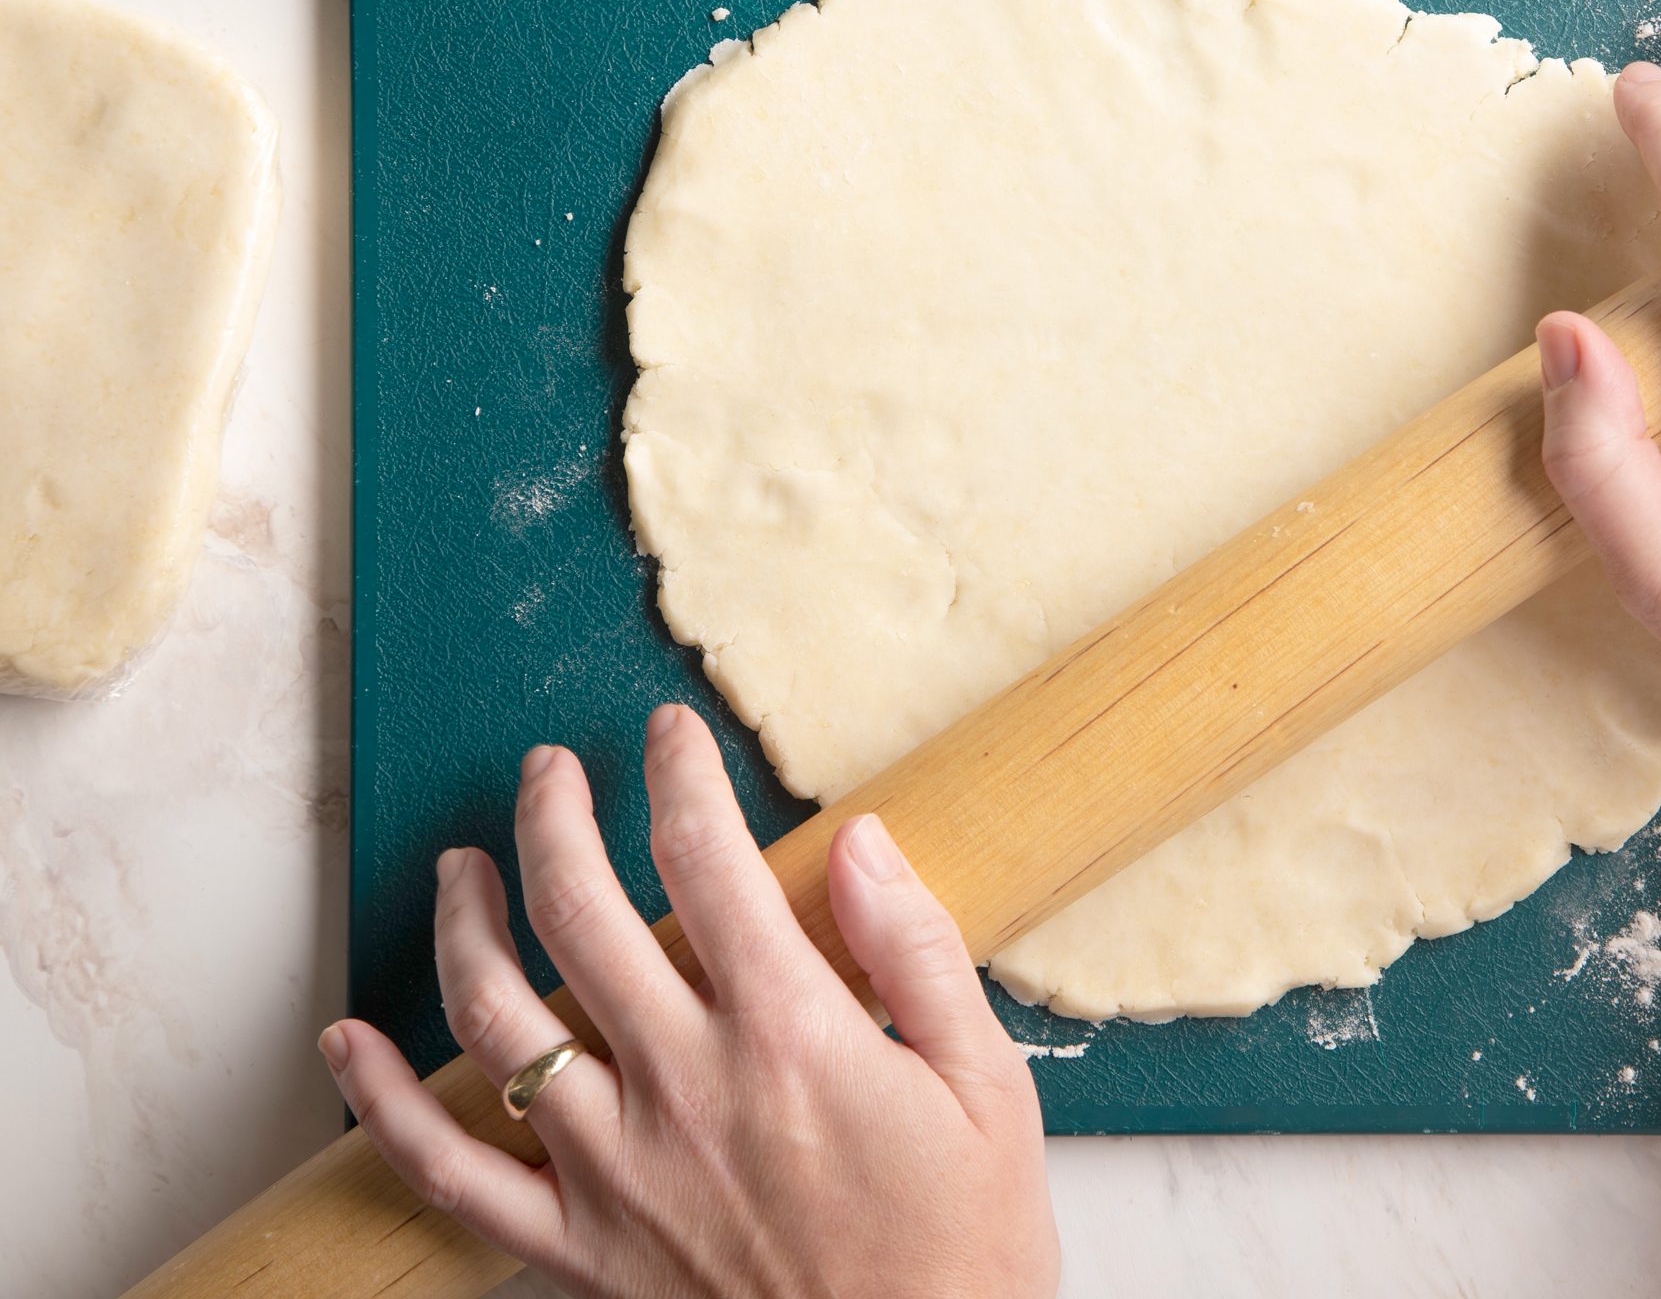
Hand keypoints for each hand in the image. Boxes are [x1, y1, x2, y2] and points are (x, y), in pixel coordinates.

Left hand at [317, 705, 1057, 1298]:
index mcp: (789, 1035)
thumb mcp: (987, 1088)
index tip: (670, 738)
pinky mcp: (579, 1248)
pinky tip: (348, 1042)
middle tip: (550, 773)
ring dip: (464, 922)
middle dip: (553, 816)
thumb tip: (860, 842)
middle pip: (578, 913)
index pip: (706, 860)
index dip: (679, 777)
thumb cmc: (964, 1248)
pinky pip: (448, 1174)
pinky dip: (381, 1104)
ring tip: (463, 867)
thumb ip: (917, 952)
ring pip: (495, 1018)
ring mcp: (616, 1170)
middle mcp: (684, 1087)